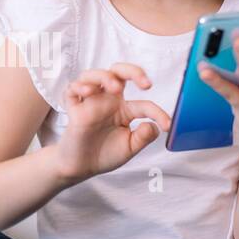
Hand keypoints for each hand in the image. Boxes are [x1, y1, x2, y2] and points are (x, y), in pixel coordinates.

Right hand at [54, 62, 171, 181]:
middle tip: (145, 84)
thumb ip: (144, 137)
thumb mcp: (130, 148)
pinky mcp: (74, 109)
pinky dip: (79, 86)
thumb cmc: (105, 154)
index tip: (167, 125)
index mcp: (125, 109)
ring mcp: (91, 102)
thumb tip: (153, 125)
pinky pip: (72, 89)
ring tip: (115, 88)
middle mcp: (109, 101)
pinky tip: (87, 92)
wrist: (82, 167)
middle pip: (118, 72)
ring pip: (94, 75)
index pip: (144, 103)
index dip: (158, 113)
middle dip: (132, 71)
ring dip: (105, 77)